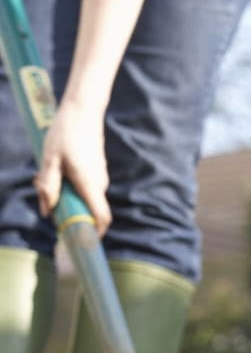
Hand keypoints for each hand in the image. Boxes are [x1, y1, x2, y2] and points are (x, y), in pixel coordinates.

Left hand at [34, 98, 111, 235]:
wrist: (83, 111)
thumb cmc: (65, 133)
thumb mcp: (49, 160)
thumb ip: (47, 187)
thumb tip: (46, 211)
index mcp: (89, 184)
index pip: (101, 217)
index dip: (95, 233)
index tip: (83, 241)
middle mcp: (99, 184)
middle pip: (89, 210)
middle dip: (70, 212)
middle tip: (48, 200)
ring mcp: (100, 177)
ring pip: (86, 198)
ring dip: (69, 197)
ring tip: (50, 178)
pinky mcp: (97, 171)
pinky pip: (86, 188)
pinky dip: (73, 188)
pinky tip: (58, 170)